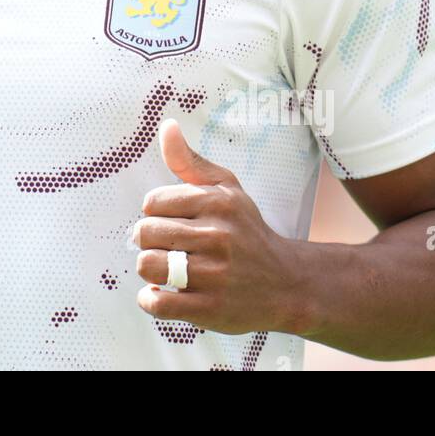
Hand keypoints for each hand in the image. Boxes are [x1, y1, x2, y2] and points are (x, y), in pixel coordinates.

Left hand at [133, 118, 302, 334]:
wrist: (288, 284)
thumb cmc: (247, 232)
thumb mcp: (227, 189)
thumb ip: (190, 161)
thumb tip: (166, 126)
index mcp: (218, 203)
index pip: (153, 203)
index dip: (155, 214)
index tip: (170, 222)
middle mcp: (217, 236)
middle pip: (146, 233)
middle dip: (149, 241)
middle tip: (166, 247)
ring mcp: (214, 274)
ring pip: (148, 265)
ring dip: (149, 269)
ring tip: (165, 269)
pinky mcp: (210, 309)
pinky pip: (158, 302)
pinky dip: (150, 300)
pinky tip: (161, 293)